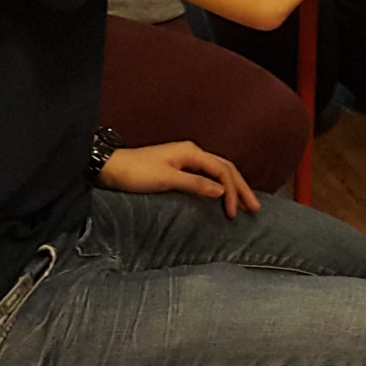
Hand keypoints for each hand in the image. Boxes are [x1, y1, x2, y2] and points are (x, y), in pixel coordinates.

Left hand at [99, 140, 262, 218]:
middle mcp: (192, 153)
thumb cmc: (136, 173)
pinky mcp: (179, 168)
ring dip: (232, 187)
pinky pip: (207, 175)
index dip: (232, 191)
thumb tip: (221, 190)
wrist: (111, 168)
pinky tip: (223, 196)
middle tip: (254, 207)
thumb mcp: (166, 180)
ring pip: (218, 171)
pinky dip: (219, 186)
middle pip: (225, 168)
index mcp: (191, 152)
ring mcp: (186, 159)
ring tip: (245, 204)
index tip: (233, 213)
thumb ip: (195, 184)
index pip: (222, 170)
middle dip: (241, 188)